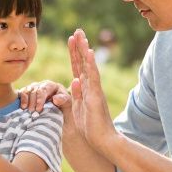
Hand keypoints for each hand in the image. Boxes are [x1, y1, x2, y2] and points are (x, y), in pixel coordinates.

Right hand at [18, 80, 71, 112]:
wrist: (60, 117)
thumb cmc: (65, 110)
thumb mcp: (68, 105)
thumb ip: (63, 100)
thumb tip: (55, 98)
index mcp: (52, 86)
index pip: (43, 90)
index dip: (40, 99)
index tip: (39, 109)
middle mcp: (41, 85)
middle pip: (34, 90)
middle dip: (32, 102)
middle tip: (32, 112)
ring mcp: (34, 89)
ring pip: (27, 91)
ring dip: (26, 101)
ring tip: (26, 110)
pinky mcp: (27, 94)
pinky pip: (22, 93)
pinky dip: (21, 100)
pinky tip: (22, 108)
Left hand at [68, 29, 118, 152]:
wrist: (102, 141)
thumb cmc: (90, 129)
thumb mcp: (75, 112)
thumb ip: (70, 99)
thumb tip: (69, 86)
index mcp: (84, 90)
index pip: (78, 68)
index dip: (74, 54)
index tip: (71, 40)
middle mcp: (90, 87)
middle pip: (83, 63)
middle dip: (79, 47)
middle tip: (77, 30)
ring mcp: (94, 90)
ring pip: (88, 66)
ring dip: (84, 51)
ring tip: (81, 36)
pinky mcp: (96, 96)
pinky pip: (93, 77)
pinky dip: (91, 65)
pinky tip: (88, 53)